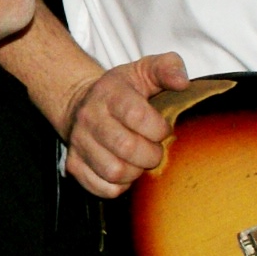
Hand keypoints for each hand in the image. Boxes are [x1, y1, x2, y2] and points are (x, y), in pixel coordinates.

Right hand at [63, 53, 191, 198]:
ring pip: (114, 171)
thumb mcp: (145, 70)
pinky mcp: (74, 164)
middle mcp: (90, 117)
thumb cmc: (122, 90)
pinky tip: (126, 172)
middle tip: (156, 150)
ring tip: (141, 162)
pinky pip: (102, 188)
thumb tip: (183, 82)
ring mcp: (79, 143)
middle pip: (126, 147)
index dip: (158, 128)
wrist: (83, 104)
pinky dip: (120, 186)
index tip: (164, 130)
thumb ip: (167, 67)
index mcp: (110, 93)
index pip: (136, 115)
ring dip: (136, 172)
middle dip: (151, 154)